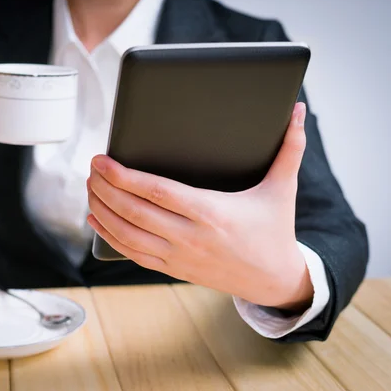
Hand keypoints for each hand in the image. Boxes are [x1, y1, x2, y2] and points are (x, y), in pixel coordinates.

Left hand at [87, 103, 312, 310]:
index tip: (103, 160)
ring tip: (90, 188)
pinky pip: (132, 253)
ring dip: (102, 210)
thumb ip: (290, 148)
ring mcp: (179, 256)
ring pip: (127, 234)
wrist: (274, 279)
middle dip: (105, 189)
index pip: (157, 191)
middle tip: (91, 169)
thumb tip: (300, 110)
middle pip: (134, 211)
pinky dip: (110, 235)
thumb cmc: (274, 230)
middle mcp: (190, 236)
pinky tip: (96, 219)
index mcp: (212, 212)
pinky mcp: (173, 269)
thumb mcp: (282, 189)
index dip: (124, 175)